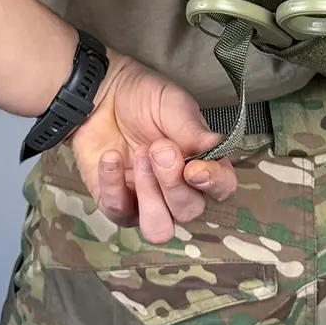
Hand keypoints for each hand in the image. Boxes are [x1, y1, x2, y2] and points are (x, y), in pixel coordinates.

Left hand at [69, 50, 237, 243]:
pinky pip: (119, 212)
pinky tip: (110, 156)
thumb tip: (217, 148)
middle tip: (157, 148)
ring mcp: (147, 201)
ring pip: (158, 230)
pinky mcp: (117, 204)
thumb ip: (194, 130)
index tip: (194, 169)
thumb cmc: (145, 98)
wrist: (102, 94)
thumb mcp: (173, 105)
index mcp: (202, 163)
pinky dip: (114, 184)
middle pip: (188, 211)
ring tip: (139, 157)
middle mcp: (179, 189)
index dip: (213, 184)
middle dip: (172, 183)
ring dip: (149, 196)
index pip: (222, 188)